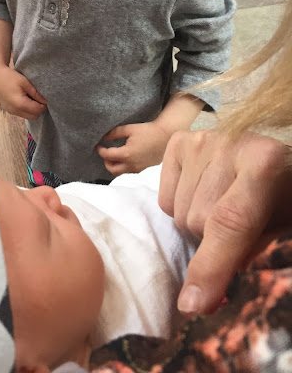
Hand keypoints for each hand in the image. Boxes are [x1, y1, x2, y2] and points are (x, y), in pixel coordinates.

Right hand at [0, 65, 46, 118]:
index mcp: (20, 104)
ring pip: (28, 116)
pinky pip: (21, 114)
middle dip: (38, 109)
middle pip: (34, 116)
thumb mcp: (25, 83)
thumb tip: (46, 101)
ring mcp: (11, 111)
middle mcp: (15, 111)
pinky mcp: (8, 110)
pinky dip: (25, 109)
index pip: (38, 111)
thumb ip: (36, 93)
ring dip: (32, 109)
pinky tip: (23, 99)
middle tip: (37, 97)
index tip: (43, 97)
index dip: (43, 105)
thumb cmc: (10, 77)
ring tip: (30, 97)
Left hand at [96, 120, 170, 175]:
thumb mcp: (129, 129)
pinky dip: (123, 166)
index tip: (98, 146)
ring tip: (114, 155)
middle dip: (106, 161)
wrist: (165, 137)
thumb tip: (104, 138)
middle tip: (105, 153)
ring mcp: (138, 168)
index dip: (101, 151)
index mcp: (127, 154)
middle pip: (112, 169)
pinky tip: (124, 157)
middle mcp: (131, 164)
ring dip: (114, 165)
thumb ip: (114, 133)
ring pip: (120, 172)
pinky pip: (129, 171)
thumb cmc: (148, 131)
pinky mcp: (143, 168)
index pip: (108, 156)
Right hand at [159, 129, 291, 316]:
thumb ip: (248, 256)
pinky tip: (202, 190)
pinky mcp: (179, 140)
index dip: (211, 266)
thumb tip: (200, 301)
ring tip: (220, 204)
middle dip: (212, 240)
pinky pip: (164, 197)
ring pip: (177, 212)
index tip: (194, 304)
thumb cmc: (281, 193)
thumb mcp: (279, 225)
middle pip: (196, 222)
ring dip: (195, 222)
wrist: (273, 152)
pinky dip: (179, 203)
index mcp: (264, 165)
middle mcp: (227, 145)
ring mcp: (199, 140)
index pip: (229, 222)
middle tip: (235, 229)